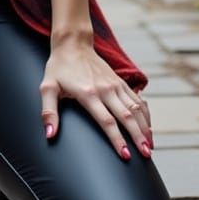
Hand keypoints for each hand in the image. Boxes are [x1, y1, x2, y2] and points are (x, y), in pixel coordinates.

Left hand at [39, 34, 152, 160]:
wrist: (73, 44)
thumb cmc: (59, 68)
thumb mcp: (47, 87)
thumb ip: (48, 112)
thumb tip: (49, 134)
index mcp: (88, 93)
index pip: (107, 121)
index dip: (117, 139)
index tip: (125, 155)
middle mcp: (106, 89)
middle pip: (127, 117)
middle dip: (138, 137)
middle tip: (146, 156)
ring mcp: (115, 84)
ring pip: (136, 108)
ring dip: (145, 128)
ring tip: (150, 146)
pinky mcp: (120, 81)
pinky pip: (137, 99)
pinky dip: (145, 114)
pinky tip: (148, 128)